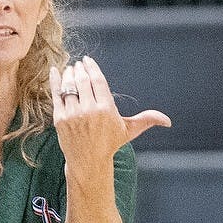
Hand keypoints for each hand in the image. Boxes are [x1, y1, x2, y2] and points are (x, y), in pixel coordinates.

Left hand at [49, 57, 169, 171]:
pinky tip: (55, 70)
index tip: (87, 60)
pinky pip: (56, 95)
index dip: (92, 67)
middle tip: (79, 64)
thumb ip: (146, 120)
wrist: (88, 162)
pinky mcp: (60, 119)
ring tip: (71, 70)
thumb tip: (168, 121)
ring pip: (69, 85)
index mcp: (107, 109)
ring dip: (69, 73)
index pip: (98, 80)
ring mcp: (73, 114)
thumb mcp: (129, 131)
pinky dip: (55, 80)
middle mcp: (90, 110)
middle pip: (83, 80)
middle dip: (80, 68)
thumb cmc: (110, 144)